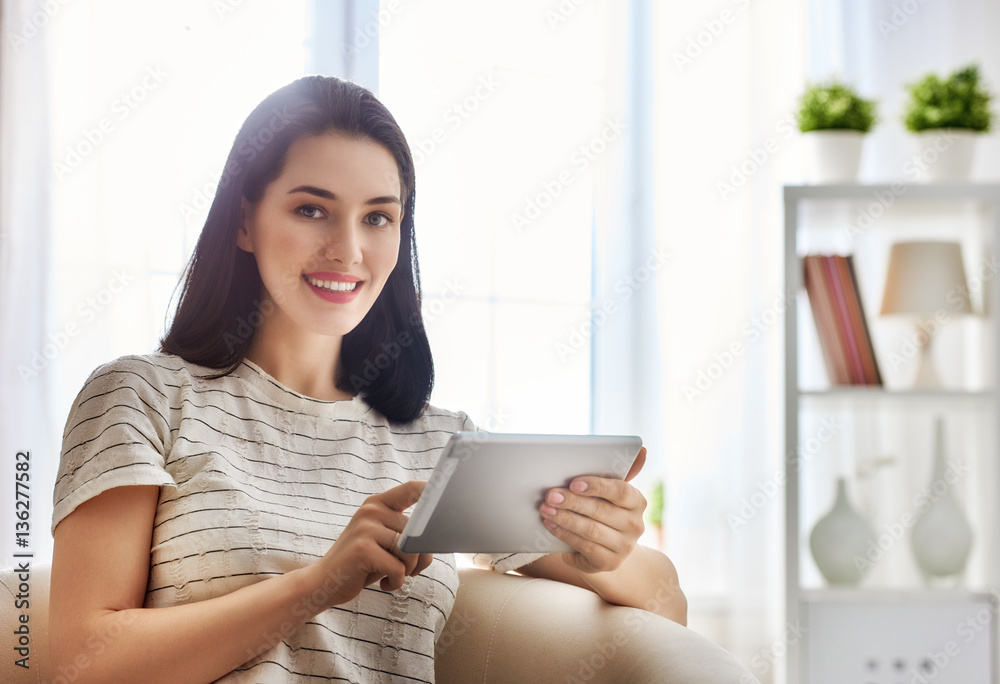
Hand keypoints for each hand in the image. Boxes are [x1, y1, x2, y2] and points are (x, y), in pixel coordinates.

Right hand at [313, 480, 433, 606]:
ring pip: (410, 550)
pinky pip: (399, 568)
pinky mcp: (363, 549)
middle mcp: (371, 510)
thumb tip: (438, 536)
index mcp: (377, 503)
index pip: (413, 489)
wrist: (322, 583)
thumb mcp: (382, 541)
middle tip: (404, 571)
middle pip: (417, 532)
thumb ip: (405, 534)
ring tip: (391, 576)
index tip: (450, 500)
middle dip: (419, 558)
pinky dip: (396, 582)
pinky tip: (383, 584)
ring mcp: (365, 528)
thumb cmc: (361, 564)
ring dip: (407, 571)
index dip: (433, 493)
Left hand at [538, 447, 646, 573]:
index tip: (573, 483)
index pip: (620, 491)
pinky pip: (585, 546)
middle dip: (572, 501)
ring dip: (565, 518)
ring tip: (545, 509)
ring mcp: (625, 546)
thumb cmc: (600, 510)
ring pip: (591, 529)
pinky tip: (550, 525)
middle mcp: (636, 525)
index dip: (596, 486)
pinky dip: (565, 534)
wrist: (602, 547)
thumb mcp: (607, 491)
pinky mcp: (610, 563)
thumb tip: (642, 448)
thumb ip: (617, 471)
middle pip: (601, 510)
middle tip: (550, 494)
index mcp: (637, 501)